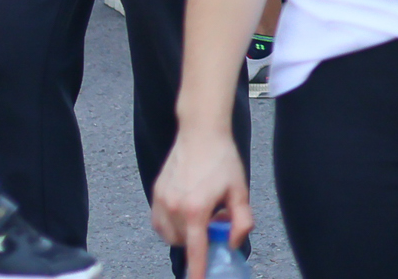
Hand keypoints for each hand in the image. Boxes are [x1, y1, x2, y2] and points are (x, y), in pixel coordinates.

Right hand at [149, 125, 252, 272]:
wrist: (200, 132)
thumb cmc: (222, 160)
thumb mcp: (240, 191)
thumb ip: (242, 222)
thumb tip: (232, 243)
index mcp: (196, 209)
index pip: (196, 251)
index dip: (197, 271)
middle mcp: (174, 207)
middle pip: (186, 242)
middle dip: (200, 238)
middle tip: (215, 218)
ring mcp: (162, 200)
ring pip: (171, 236)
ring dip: (185, 233)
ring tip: (200, 211)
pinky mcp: (156, 194)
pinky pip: (160, 224)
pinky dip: (171, 226)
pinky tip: (185, 212)